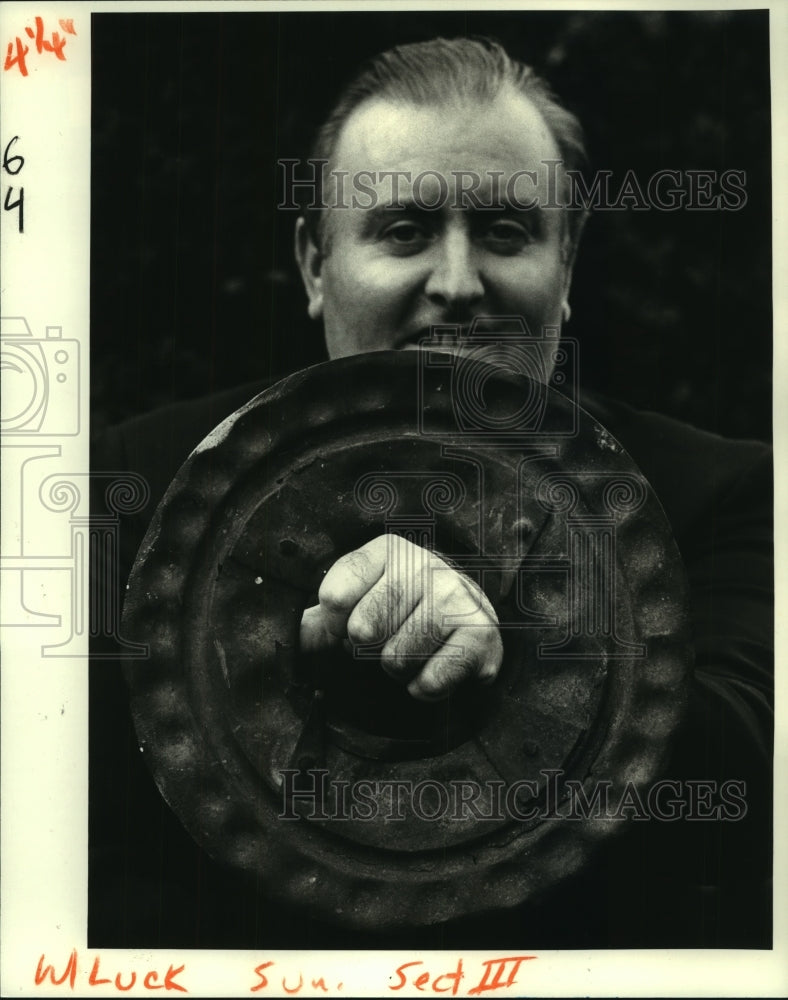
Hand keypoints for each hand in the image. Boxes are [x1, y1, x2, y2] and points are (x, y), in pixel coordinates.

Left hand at [299, 534, 501, 700]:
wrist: (468, 621)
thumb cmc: (402, 612)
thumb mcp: (358, 603)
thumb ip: (319, 620)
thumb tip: (282, 639)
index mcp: (388, 550)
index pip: (335, 594)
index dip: (335, 622)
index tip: (347, 622)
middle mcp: (426, 564)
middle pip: (363, 629)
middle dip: (368, 649)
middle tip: (387, 638)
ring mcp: (457, 596)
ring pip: (396, 658)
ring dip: (397, 669)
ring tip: (412, 651)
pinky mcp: (481, 633)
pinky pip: (429, 681)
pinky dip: (423, 688)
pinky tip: (434, 668)